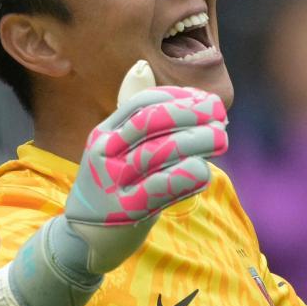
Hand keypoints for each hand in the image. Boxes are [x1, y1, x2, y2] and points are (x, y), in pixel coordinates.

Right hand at [63, 63, 228, 272]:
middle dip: (191, 113)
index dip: (179, 97)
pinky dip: (186, 176)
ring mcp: (111, 182)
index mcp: (105, 133)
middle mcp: (104, 153)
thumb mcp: (119, 149)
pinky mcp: (124, 211)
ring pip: (159, 152)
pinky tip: (204, 171)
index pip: (143, 103)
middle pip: (151, 121)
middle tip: (221, 115)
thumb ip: (136, 115)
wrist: (84, 239)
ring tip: (222, 139)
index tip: (207, 100)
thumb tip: (142, 66)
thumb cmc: (116, 188)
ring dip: (197, 142)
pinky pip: (160, 187)